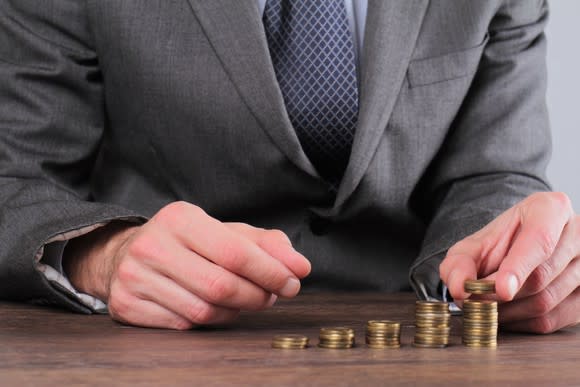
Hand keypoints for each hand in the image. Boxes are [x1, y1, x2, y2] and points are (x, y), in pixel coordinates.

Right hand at [63, 201, 310, 329]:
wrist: (124, 255)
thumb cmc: (186, 243)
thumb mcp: (225, 232)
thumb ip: (266, 244)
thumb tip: (300, 267)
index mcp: (180, 218)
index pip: (236, 252)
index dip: (271, 272)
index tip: (292, 282)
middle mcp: (153, 245)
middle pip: (221, 286)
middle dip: (257, 296)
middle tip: (272, 296)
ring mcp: (135, 277)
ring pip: (204, 311)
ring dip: (236, 311)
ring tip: (245, 300)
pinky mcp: (127, 306)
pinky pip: (183, 325)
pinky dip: (209, 321)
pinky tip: (214, 307)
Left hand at [440, 192, 579, 332]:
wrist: (522, 247)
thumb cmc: (503, 242)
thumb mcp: (477, 243)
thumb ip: (461, 261)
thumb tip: (458, 286)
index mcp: (550, 209)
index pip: (540, 240)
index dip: (519, 267)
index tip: (502, 289)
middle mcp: (577, 233)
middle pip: (540, 277)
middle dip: (502, 296)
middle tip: (476, 301)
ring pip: (547, 301)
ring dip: (509, 312)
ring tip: (488, 306)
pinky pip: (554, 320)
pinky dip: (523, 323)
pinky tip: (507, 315)